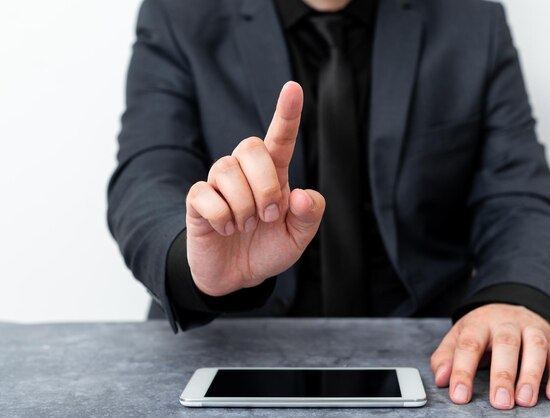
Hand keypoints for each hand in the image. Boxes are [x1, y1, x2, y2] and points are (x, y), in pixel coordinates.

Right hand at [185, 81, 324, 295]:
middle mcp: (245, 173)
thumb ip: (309, 216)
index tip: (292, 88)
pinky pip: (204, 194)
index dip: (286, 113)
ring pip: (225, 170)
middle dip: (265, 184)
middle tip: (269, 216)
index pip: (280, 137)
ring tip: (245, 227)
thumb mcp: (298, 238)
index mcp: (274, 175)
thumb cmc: (267, 249)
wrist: (236, 277)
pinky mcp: (197, 201)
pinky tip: (225, 229)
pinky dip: (221, 216)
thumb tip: (302, 195)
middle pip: (250, 147)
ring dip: (243, 206)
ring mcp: (218, 185)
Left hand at [430, 303, 549, 408]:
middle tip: (500, 403)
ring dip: (532, 375)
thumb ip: (445, 357)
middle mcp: (507, 323)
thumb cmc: (481, 330)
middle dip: (503, 375)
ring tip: (525, 401)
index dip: (463, 371)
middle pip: (506, 344)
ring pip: (535, 348)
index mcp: (479, 322)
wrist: (509, 306)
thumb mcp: (458, 337)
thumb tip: (441, 379)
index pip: (469, 345)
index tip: (459, 396)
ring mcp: (532, 329)